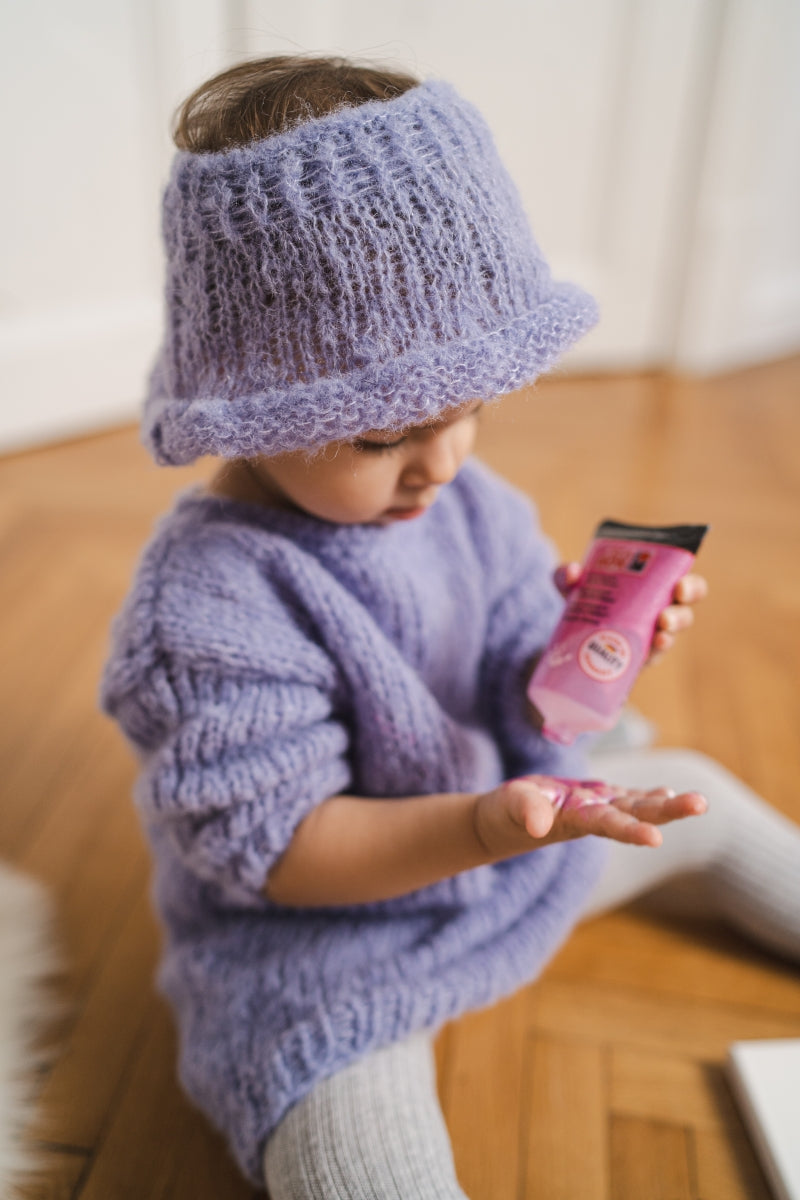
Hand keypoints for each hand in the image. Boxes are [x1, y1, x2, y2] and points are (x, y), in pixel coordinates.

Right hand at [473, 774, 706, 859]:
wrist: (503, 822)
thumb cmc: (504, 815)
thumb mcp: (510, 808)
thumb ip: (526, 811)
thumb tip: (538, 824)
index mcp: (574, 821)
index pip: (607, 825)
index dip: (630, 830)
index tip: (655, 839)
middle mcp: (593, 817)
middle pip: (636, 814)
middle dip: (667, 811)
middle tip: (700, 804)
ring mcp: (596, 808)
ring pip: (637, 806)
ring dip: (667, 804)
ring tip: (699, 802)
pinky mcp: (593, 799)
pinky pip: (625, 798)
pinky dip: (647, 795)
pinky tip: (667, 792)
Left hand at [554, 563, 708, 663]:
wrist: (566, 639)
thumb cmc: (583, 602)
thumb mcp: (572, 586)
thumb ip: (567, 574)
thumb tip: (573, 572)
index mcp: (653, 588)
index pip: (683, 584)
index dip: (689, 585)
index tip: (679, 584)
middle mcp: (657, 613)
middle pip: (684, 612)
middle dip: (681, 613)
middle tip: (666, 616)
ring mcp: (648, 639)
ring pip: (670, 636)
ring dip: (669, 634)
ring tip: (661, 631)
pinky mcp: (636, 660)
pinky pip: (651, 658)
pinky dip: (653, 653)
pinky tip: (652, 649)